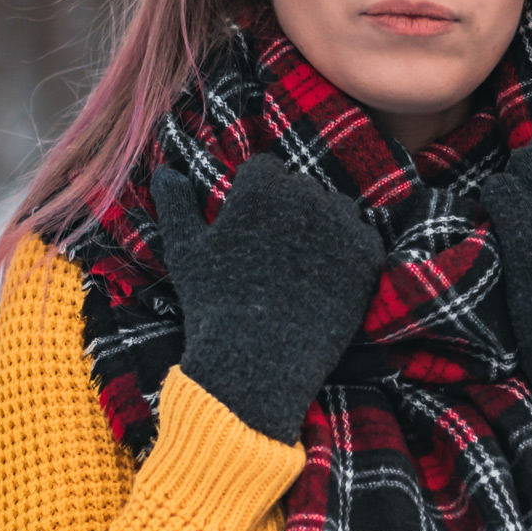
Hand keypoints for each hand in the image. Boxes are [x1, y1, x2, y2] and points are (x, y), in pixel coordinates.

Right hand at [151, 156, 383, 443]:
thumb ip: (176, 205)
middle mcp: (306, 194)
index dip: (254, 199)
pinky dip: (349, 255)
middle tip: (276, 255)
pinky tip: (328, 280)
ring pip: (335, 212)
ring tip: (303, 269)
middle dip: (290, 213)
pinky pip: (361, 239)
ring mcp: (341, 224)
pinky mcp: (367, 254)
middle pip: (302, 190)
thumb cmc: (215, 303)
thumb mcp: (185, 251)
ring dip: (324, 229)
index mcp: (262, 185)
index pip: (264, 171)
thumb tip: (164, 173)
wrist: (259, 358)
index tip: (249, 229)